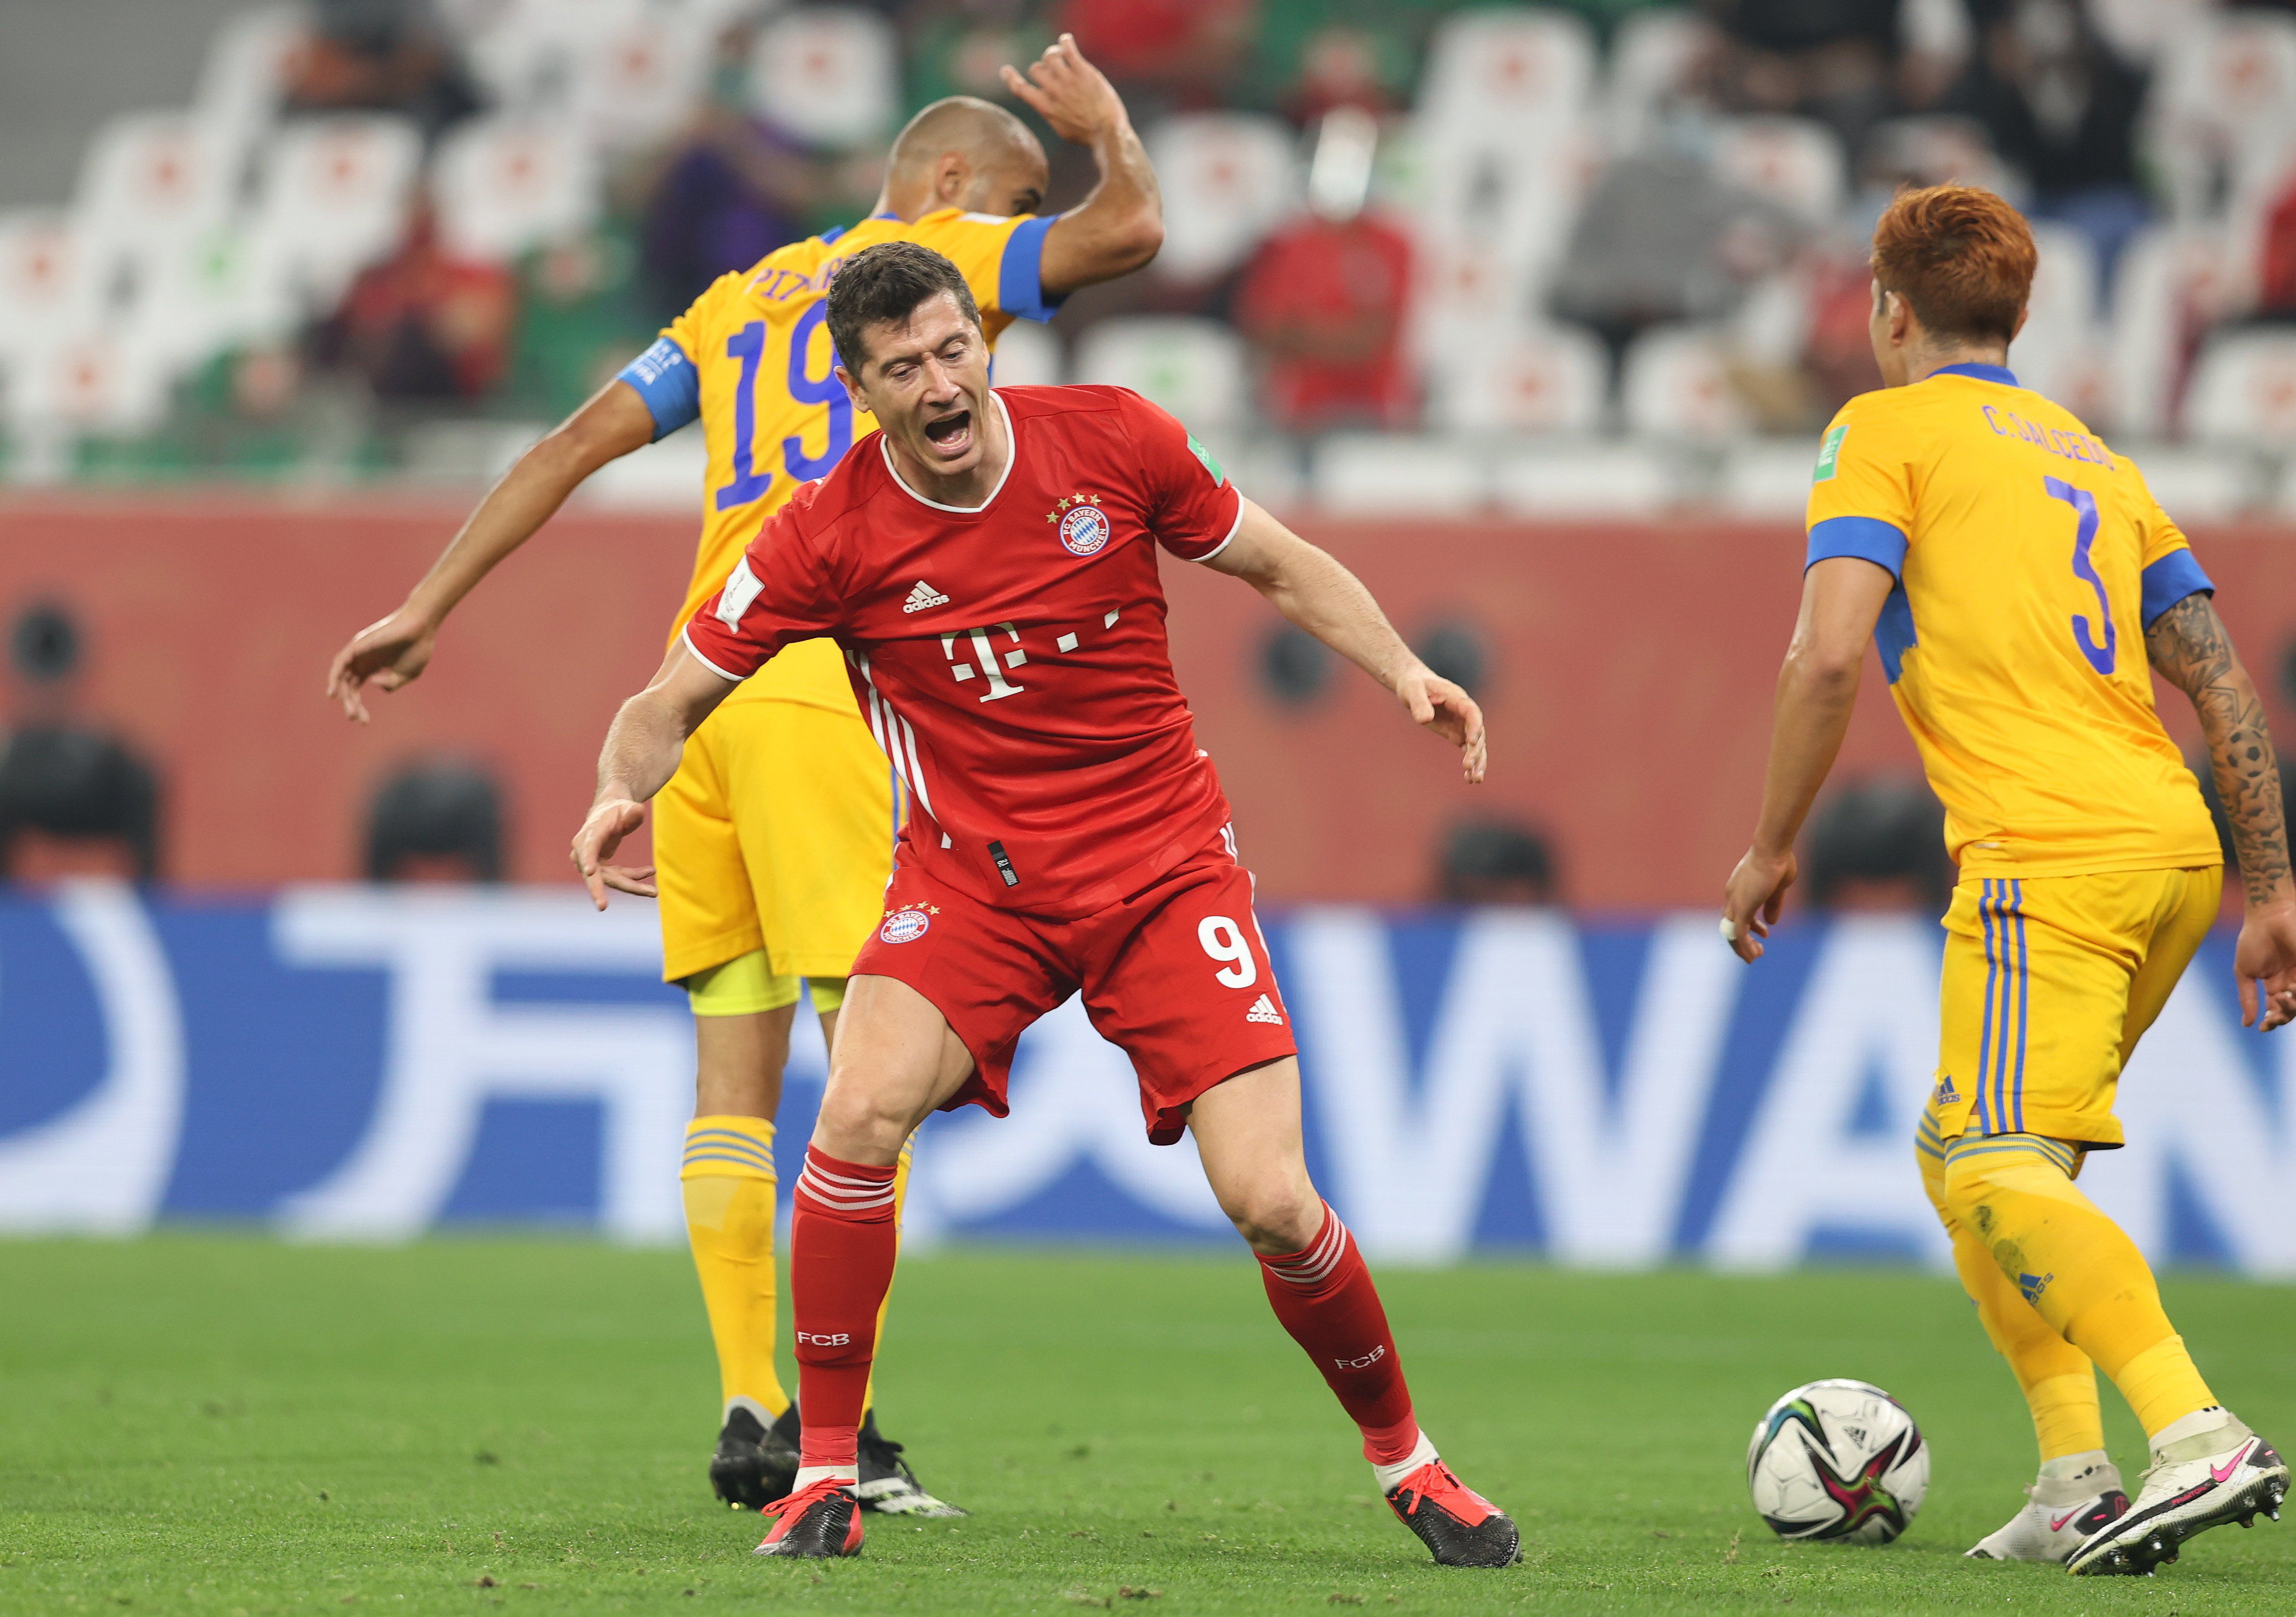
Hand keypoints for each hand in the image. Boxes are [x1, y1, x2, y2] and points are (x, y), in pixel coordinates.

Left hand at [325, 605, 439, 722]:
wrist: (422, 628)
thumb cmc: (417, 649)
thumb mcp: (406, 675)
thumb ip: (390, 684)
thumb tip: (372, 684)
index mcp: (372, 667)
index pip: (356, 689)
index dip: (358, 706)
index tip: (364, 722)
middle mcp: (362, 660)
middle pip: (347, 685)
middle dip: (351, 704)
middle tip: (356, 719)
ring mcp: (359, 652)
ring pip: (342, 675)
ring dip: (342, 693)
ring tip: (347, 708)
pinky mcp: (358, 645)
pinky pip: (341, 662)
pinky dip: (335, 676)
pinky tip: (334, 691)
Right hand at [571, 798, 654, 908]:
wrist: (609, 813)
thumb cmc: (618, 809)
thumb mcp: (627, 806)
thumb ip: (632, 811)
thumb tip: (637, 812)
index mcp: (589, 834)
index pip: (588, 848)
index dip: (587, 859)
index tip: (589, 871)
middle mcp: (584, 851)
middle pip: (593, 873)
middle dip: (598, 891)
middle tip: (602, 906)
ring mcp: (591, 862)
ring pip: (610, 880)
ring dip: (632, 886)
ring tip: (653, 892)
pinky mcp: (601, 869)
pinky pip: (618, 877)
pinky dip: (635, 877)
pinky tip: (651, 872)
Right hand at [1000, 34, 1126, 145]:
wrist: (1107, 132)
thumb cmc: (1086, 135)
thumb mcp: (1061, 129)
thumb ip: (1050, 113)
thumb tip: (1044, 105)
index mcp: (1045, 107)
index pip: (1019, 89)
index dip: (1010, 78)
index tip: (1006, 70)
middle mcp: (1053, 92)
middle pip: (1035, 69)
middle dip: (1043, 69)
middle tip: (1055, 73)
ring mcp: (1067, 80)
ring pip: (1049, 55)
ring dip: (1053, 54)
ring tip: (1061, 57)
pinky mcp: (1082, 71)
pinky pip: (1067, 48)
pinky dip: (1064, 41)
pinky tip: (1066, 41)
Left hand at [1395, 664, 1486, 783]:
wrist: (1414, 687)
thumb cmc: (1414, 685)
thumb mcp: (1412, 689)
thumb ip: (1419, 703)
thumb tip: (1425, 719)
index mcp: (1457, 698)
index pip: (1472, 712)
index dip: (1475, 726)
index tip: (1472, 742)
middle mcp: (1464, 712)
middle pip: (1477, 732)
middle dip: (1475, 750)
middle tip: (1468, 766)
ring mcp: (1462, 724)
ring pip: (1476, 745)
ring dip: (1478, 762)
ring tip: (1475, 780)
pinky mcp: (1456, 734)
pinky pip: (1467, 750)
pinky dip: (1470, 764)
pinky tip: (1469, 779)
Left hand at [1721, 846, 1797, 962]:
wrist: (1772, 849)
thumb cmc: (1778, 862)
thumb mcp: (1776, 888)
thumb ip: (1772, 905)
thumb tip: (1771, 922)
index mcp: (1739, 888)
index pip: (1738, 912)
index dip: (1752, 926)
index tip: (1765, 932)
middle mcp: (1733, 896)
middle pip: (1731, 924)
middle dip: (1743, 940)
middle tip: (1758, 951)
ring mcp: (1735, 902)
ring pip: (1732, 931)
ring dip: (1743, 947)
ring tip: (1756, 956)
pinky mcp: (1741, 908)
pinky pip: (1739, 933)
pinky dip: (1744, 946)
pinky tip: (1753, 955)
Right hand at [2234, 896, 2295, 1029]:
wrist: (2269, 918)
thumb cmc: (2253, 941)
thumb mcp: (2244, 972)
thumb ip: (2246, 998)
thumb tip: (2247, 1023)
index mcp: (2274, 985)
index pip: (2276, 1010)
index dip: (2271, 1021)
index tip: (2262, 1028)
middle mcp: (2290, 983)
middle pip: (2290, 1011)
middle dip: (2281, 1018)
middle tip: (2272, 1017)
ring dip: (2290, 1008)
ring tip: (2279, 997)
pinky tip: (2288, 989)